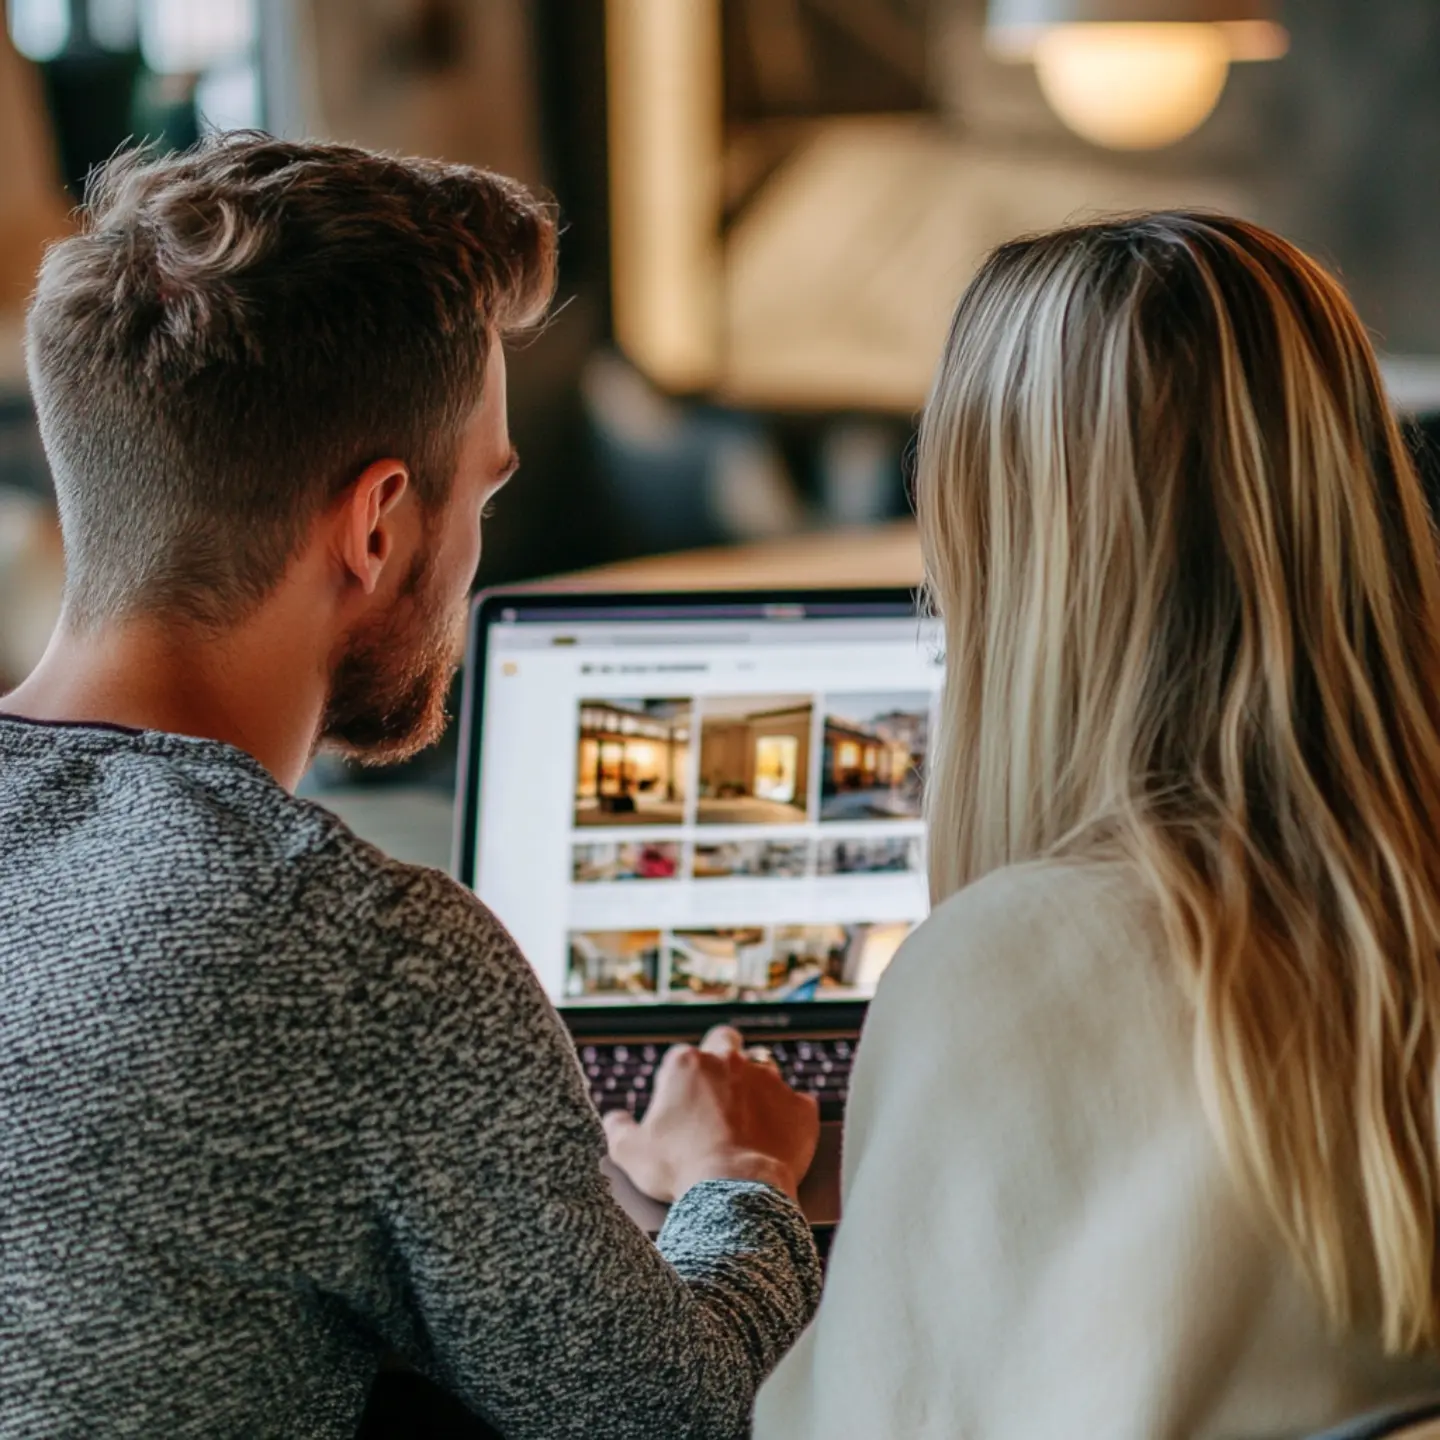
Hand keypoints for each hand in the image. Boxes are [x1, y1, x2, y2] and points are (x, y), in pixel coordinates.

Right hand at [603, 1026, 820, 1202]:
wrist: (735, 1193)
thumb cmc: (680, 1170)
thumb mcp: (631, 1153)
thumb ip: (619, 1129)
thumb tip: (614, 1119)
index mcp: (686, 1064)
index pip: (683, 1056)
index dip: (682, 1079)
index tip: (682, 1104)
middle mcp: (729, 1061)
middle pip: (726, 1041)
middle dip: (724, 1056)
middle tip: (719, 1091)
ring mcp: (769, 1081)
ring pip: (764, 1070)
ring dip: (757, 1089)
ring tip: (749, 1122)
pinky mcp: (800, 1106)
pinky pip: (798, 1104)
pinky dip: (790, 1119)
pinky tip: (780, 1140)